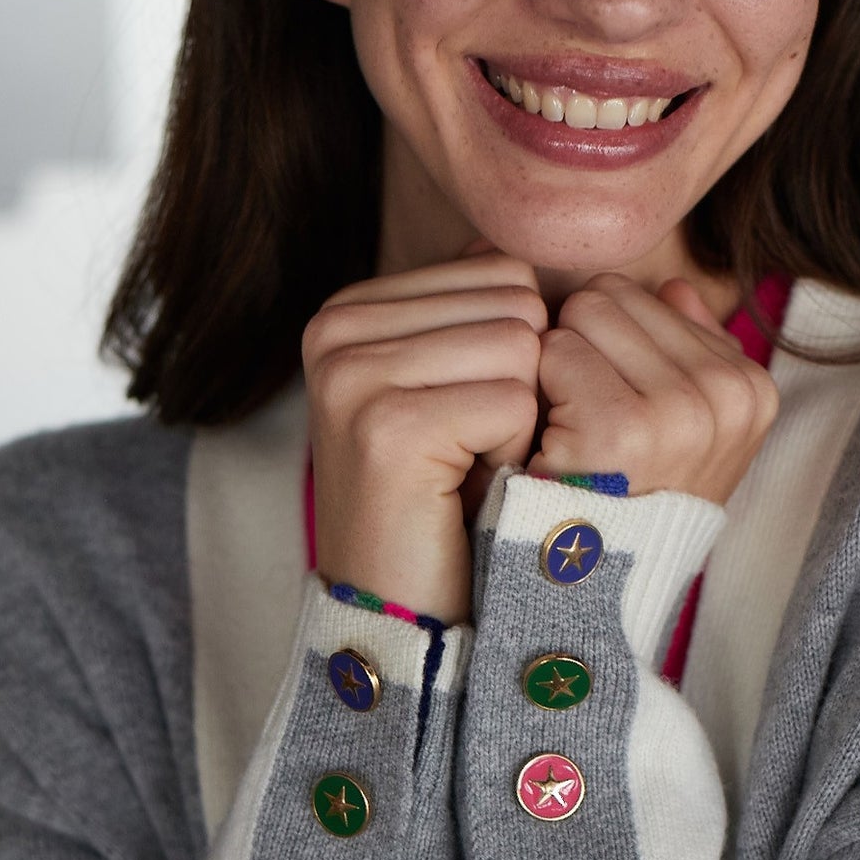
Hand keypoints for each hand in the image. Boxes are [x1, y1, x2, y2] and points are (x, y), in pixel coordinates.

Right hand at [303, 252, 545, 622]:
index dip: (516, 355)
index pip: (503, 271)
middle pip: (517, 304)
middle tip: (468, 454)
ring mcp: (352, 373)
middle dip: (523, 386)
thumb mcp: (456, 388)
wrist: (402, 616)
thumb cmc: (445, 502)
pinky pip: (516, 403)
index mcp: (351, 307)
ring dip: (521, 424)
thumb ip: (474, 310)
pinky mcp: (383, 425)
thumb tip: (505, 243)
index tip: (463, 421)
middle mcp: (336, 326)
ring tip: (465, 472)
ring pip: (523, 349)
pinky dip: (514, 457)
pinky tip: (465, 492)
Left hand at [528, 272, 777, 503]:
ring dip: (556, 367)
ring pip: (581, 315)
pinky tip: (551, 441)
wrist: (590, 586)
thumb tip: (674, 285)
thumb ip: (686, 347)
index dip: (610, 347)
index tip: (616, 411)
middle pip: (611, 296)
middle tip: (580, 417)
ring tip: (569, 429)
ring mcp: (679, 411)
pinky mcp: (622, 428)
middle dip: (582, 345)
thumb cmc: (627, 500)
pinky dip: (537, 392)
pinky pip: (554, 351)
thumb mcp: (685, 431)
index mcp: (750, 387)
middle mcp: (726, 394)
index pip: (648, 295)